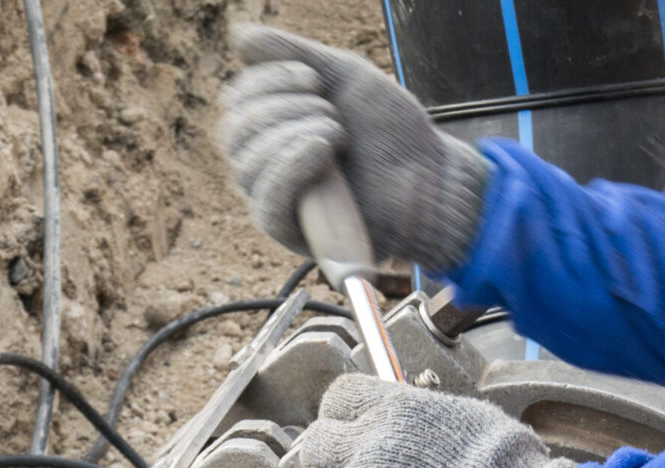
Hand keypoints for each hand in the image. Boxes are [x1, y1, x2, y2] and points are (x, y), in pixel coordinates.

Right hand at [218, 25, 488, 271]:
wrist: (429, 178)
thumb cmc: (390, 131)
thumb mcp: (343, 77)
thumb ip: (293, 55)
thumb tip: (240, 35)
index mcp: (273, 128)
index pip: (236, 103)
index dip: (265, 82)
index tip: (313, 79)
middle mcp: (266, 165)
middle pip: (235, 133)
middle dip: (283, 109)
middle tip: (333, 112)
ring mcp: (277, 200)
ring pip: (248, 165)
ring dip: (294, 135)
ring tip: (339, 133)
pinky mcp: (293, 234)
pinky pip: (269, 204)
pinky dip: (290, 169)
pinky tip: (320, 148)